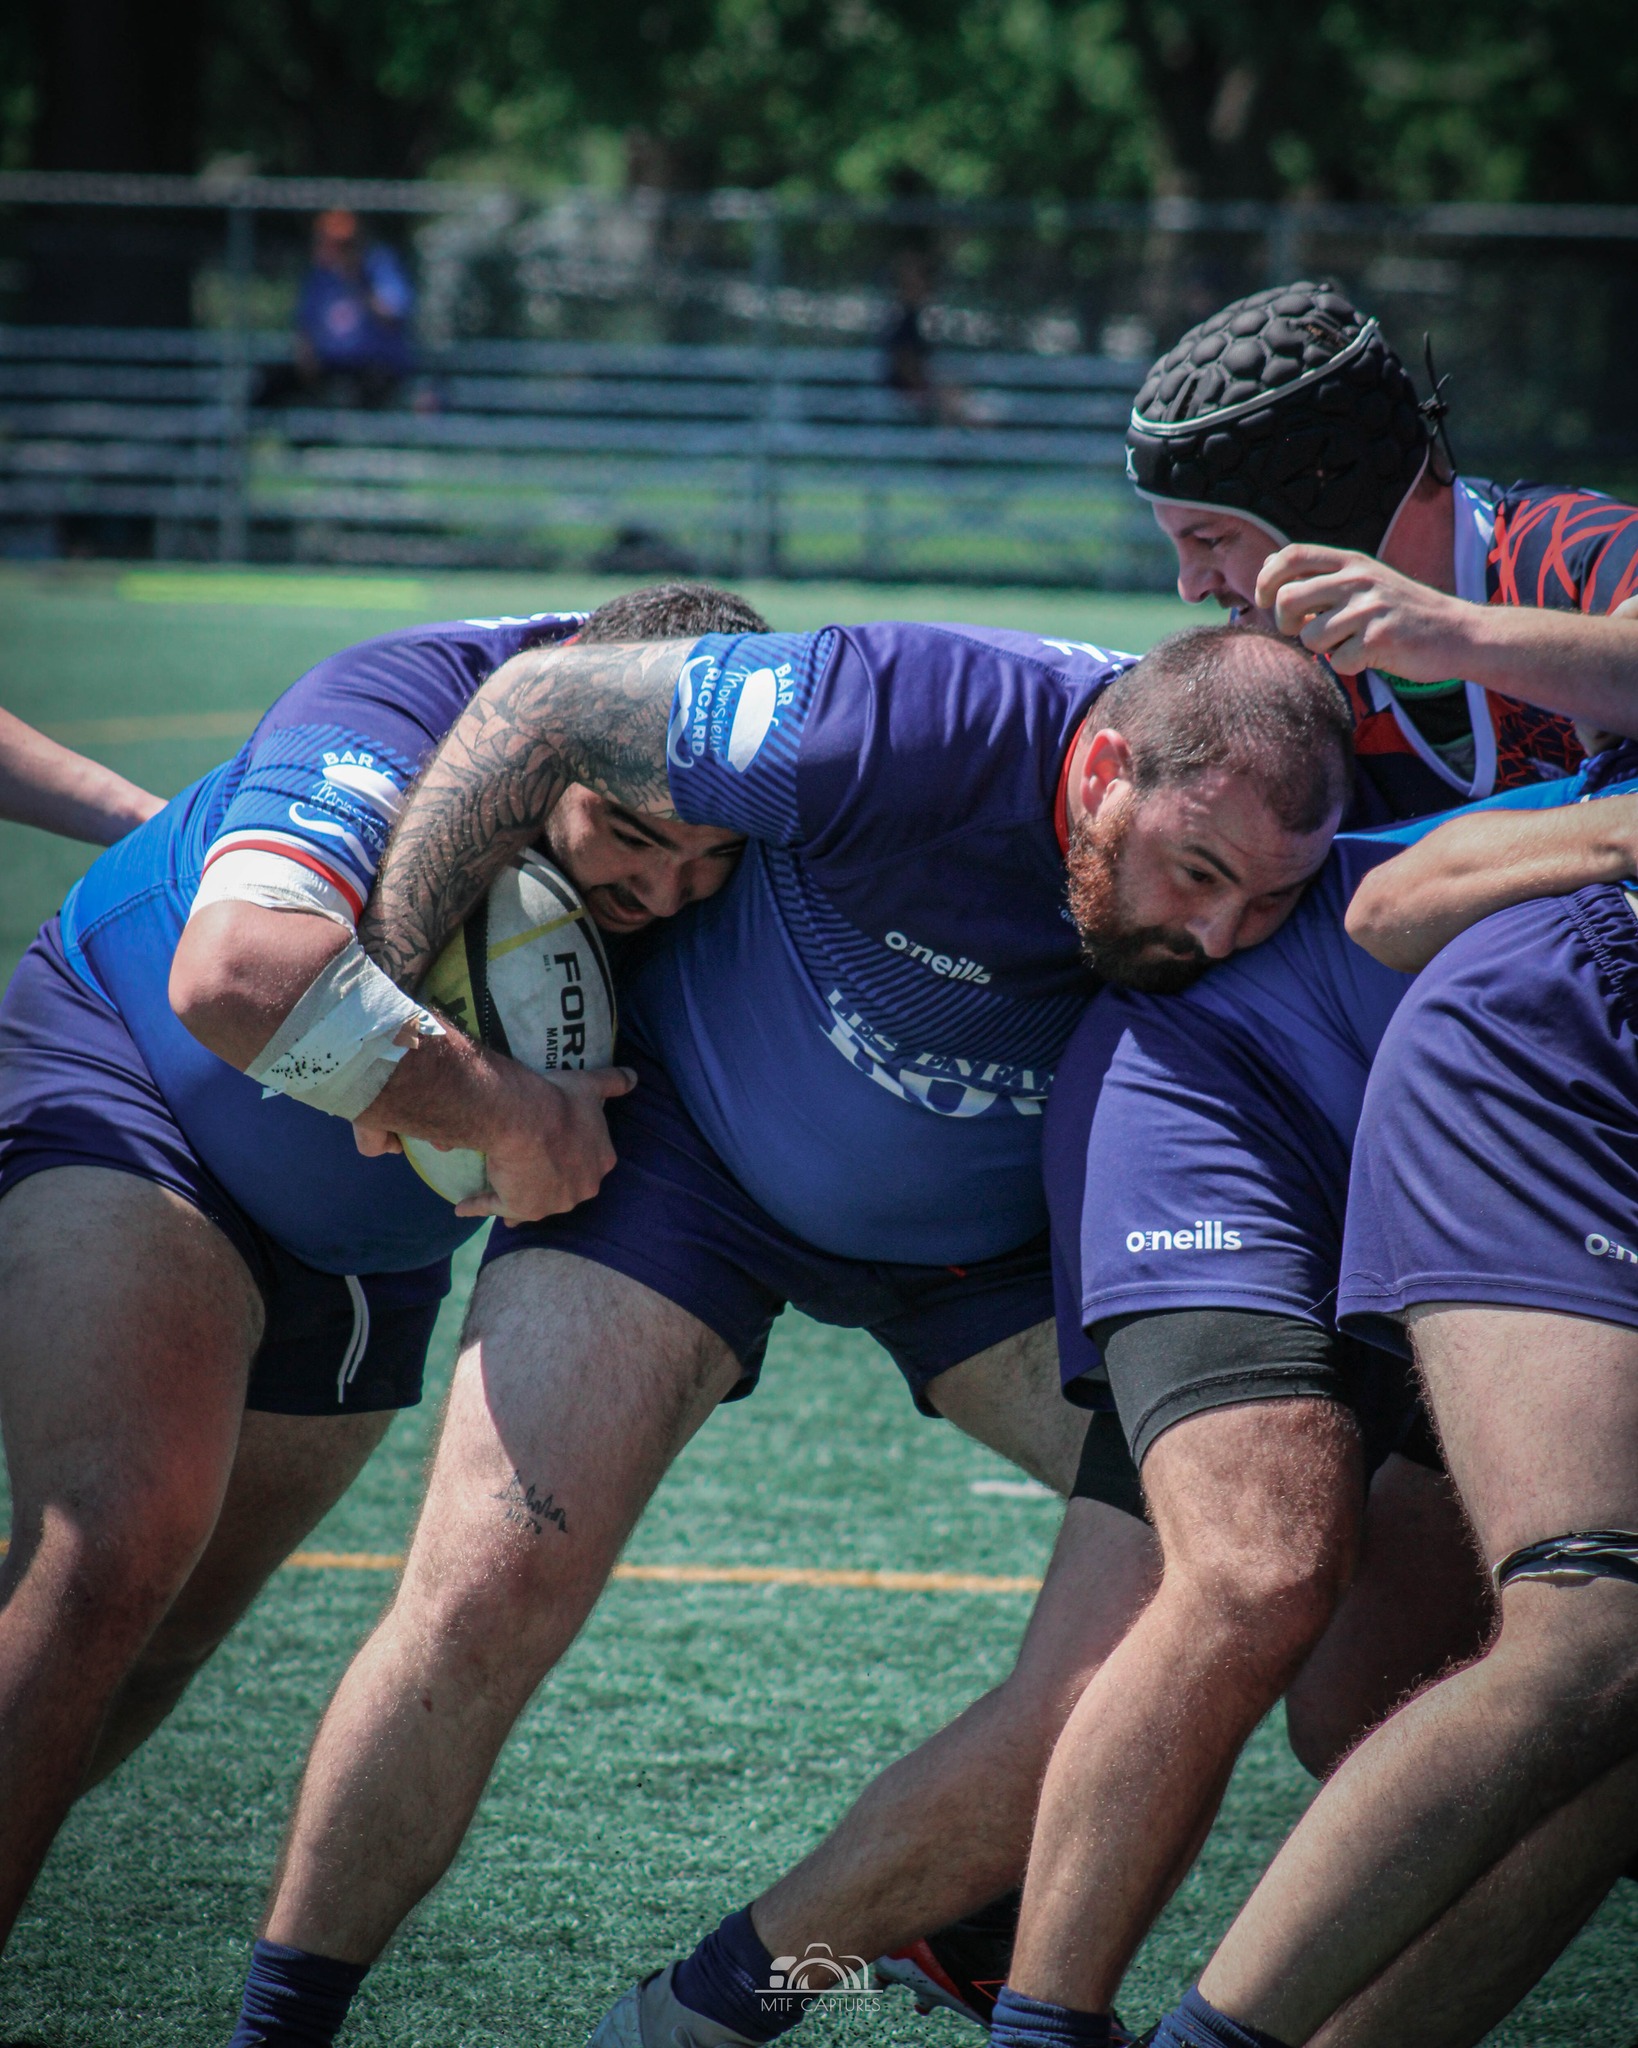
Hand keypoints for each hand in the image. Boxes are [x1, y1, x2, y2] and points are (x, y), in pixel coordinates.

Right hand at [454, 1061, 636, 1222]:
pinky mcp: (519, 1208)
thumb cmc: (561, 1101)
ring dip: (519, 1194)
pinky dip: (478, 1206)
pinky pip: (496, 1208)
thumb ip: (613, 1081)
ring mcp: (552, 1203)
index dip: (575, 1154)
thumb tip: (635, 1077)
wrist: (527, 1119)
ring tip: (504, 1186)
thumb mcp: (591, 1085)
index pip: (590, 1161)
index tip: (562, 1148)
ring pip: (534, 1199)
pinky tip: (463, 1208)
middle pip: (565, 1185)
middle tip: (534, 1167)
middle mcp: (582, 1189)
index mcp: (601, 1161)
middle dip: (553, 1180)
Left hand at [1255, 545, 1470, 678]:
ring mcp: (1369, 608)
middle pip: (1287, 599)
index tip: (1263, 600)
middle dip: (1285, 624)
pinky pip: (1338, 662)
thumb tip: (1269, 564)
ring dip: (1322, 650)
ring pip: (1310, 637)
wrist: (1458, 632)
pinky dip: (1348, 667)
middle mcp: (1358, 579)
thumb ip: (1322, 575)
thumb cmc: (1402, 610)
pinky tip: (1370, 656)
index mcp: (1351, 561)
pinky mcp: (1380, 639)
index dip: (1266, 578)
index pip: (1290, 555)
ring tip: (1347, 643)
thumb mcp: (1365, 579)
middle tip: (1303, 631)